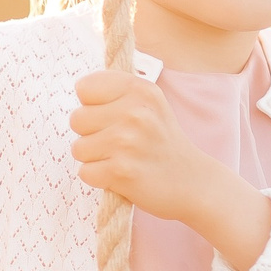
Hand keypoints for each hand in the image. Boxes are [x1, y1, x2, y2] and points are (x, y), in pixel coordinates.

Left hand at [70, 71, 219, 220]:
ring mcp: (128, 142)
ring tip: (122, 159)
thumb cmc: (161, 141)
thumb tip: (81, 88)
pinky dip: (100, 178)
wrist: (193, 182)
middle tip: (119, 143)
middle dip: (91, 134)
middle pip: (77, 119)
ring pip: (78, 148)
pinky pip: (85, 173)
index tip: (113, 117)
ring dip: (95, 158)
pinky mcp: (122, 171)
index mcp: (141, 90)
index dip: (93, 105)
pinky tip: (121, 176)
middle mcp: (135, 113)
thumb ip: (117, 90)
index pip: (85, 88)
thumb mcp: (150, 104)